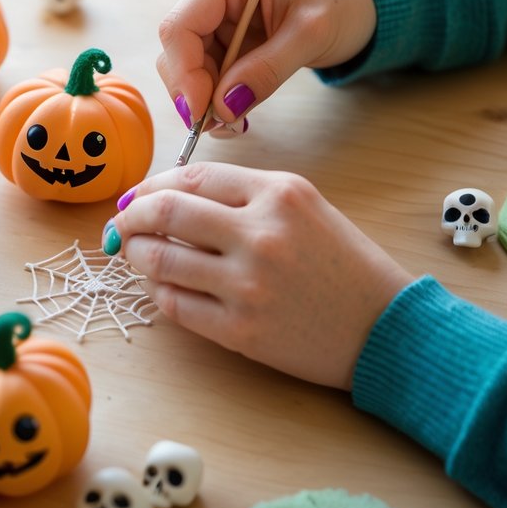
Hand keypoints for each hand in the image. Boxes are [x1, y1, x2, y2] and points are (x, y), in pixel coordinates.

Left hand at [104, 163, 411, 389]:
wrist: (386, 328)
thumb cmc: (341, 264)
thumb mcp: (302, 206)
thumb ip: (240, 194)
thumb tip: (165, 194)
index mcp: (277, 193)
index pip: (189, 178)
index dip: (150, 186)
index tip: (135, 196)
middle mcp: (260, 234)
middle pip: (163, 213)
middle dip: (129, 216)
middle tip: (120, 224)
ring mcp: (247, 284)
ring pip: (159, 260)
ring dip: (135, 255)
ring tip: (135, 254)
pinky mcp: (239, 329)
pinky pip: (173, 304)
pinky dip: (157, 291)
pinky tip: (162, 286)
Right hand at [160, 0, 376, 128]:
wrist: (358, 6)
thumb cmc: (340, 6)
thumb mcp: (311, 36)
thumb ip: (266, 70)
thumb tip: (222, 107)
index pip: (181, 24)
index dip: (183, 70)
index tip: (200, 111)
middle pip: (177, 47)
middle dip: (192, 89)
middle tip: (217, 124)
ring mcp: (216, 17)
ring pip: (186, 65)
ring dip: (202, 99)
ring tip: (231, 123)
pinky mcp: (222, 39)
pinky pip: (204, 74)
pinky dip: (213, 99)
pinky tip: (233, 113)